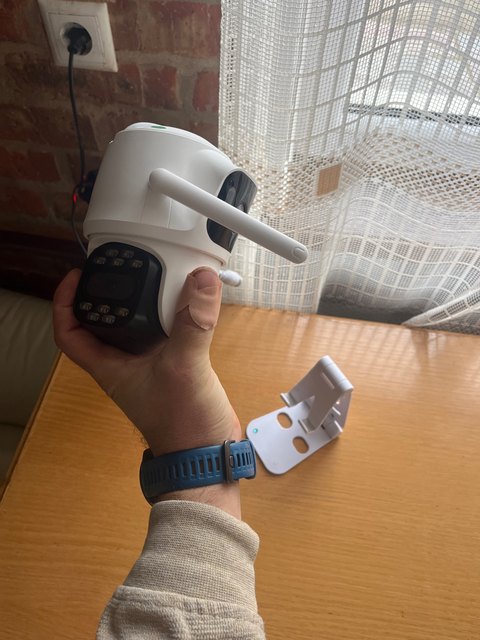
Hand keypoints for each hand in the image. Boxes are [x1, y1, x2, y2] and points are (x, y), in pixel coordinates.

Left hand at [53, 268, 241, 514]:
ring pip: (137, 324)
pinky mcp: (173, 364)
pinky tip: (186, 300)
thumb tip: (201, 279)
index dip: (65, 302)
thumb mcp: (183, 367)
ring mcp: (149, 364)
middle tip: (122, 267)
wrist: (206, 453)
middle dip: (109, 292)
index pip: (70, 332)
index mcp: (110, 366)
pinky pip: (165, 330)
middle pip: (104, 321)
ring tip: (156, 275)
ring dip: (143, 300)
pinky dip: (172, 312)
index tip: (77, 275)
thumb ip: (192, 322)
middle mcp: (125, 362)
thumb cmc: (182, 424)